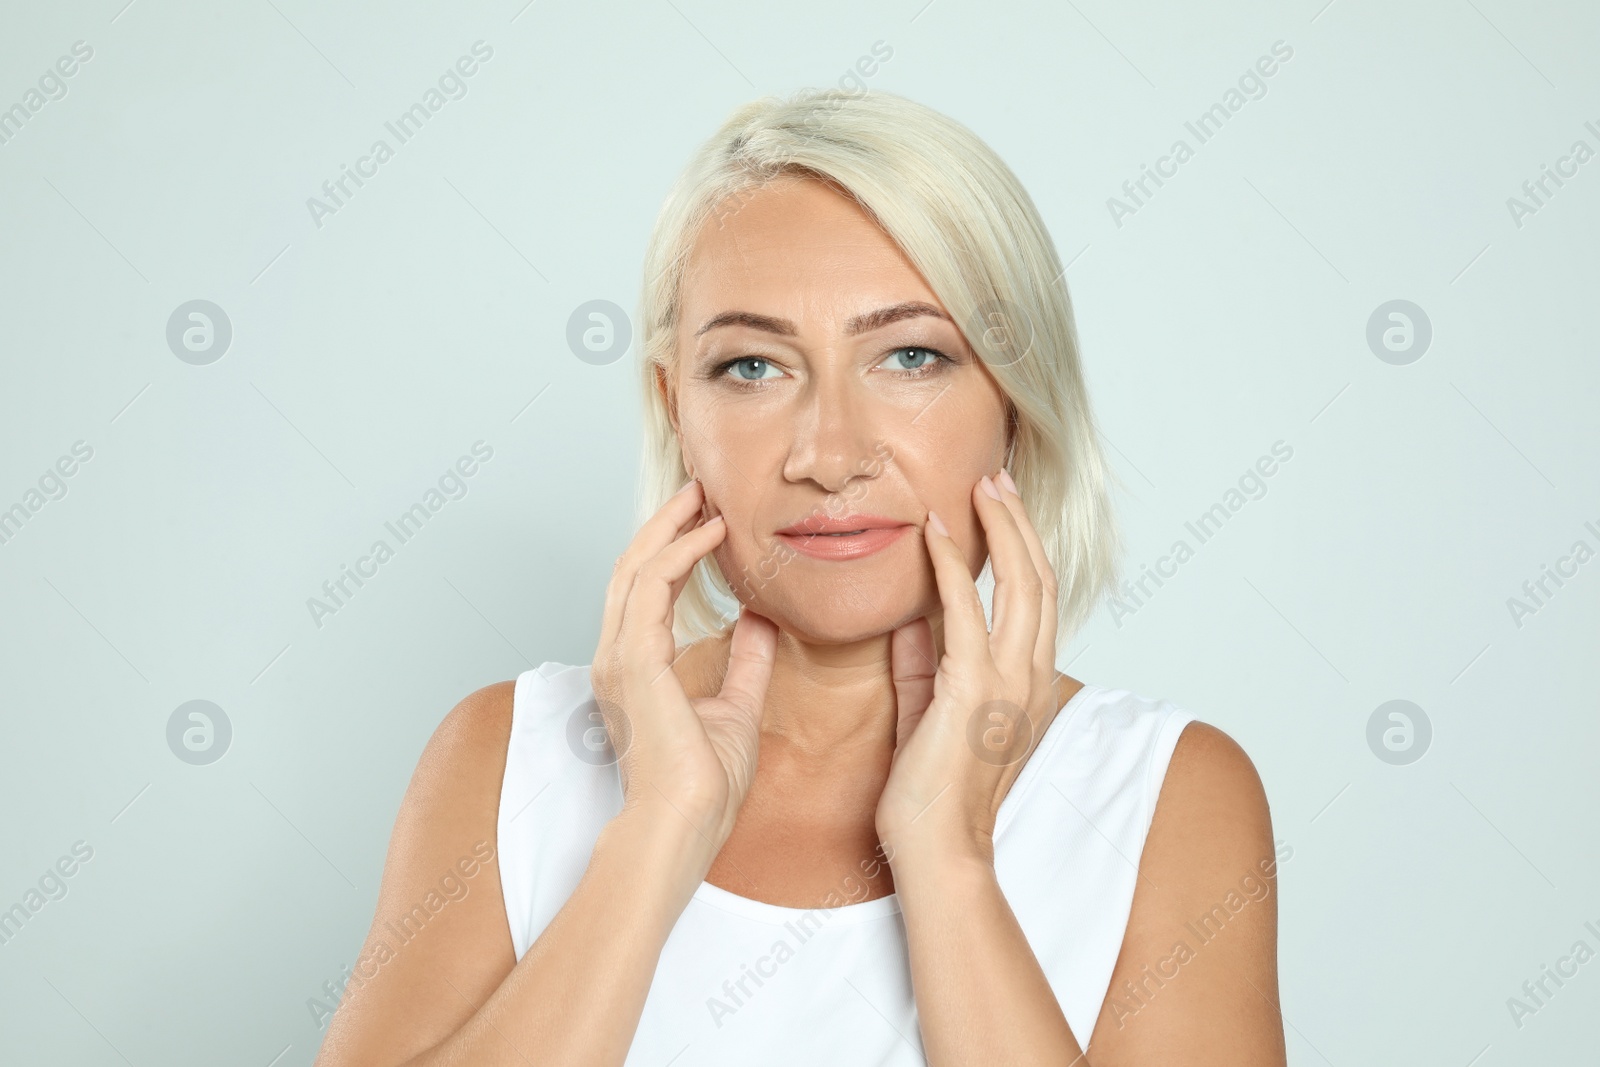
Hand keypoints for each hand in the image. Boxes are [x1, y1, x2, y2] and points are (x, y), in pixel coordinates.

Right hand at [590, 479, 778, 860]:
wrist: (684, 825)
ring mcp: (618, 658)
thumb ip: (746, 661)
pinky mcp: (633, 661)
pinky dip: (679, 553)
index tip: (705, 517)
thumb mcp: (737, 707)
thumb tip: (762, 621)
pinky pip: (650, 587)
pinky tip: (712, 533)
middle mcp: (616, 657)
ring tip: (705, 495)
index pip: (644, 590)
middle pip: (631, 567)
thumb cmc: (704, 785)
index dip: (670, 547)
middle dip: (664, 523)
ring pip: (635, 567)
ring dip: (670, 526)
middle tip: (700, 488)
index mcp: (633, 668)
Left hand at [874, 469, 1061, 868]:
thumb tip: (911, 622)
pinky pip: (964, 611)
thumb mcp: (929, 714)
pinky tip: (935, 531)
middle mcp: (1030, 677)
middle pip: (1040, 579)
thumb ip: (925, 666)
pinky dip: (952, 565)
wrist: (937, 848)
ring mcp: (1009, 683)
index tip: (1001, 508)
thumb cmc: (932, 794)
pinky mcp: (973, 690)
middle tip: (996, 478)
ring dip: (1000, 528)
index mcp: (1026, 684)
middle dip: (1019, 523)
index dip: (1024, 548)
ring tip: (981, 486)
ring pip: (1022, 585)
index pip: (1037, 600)